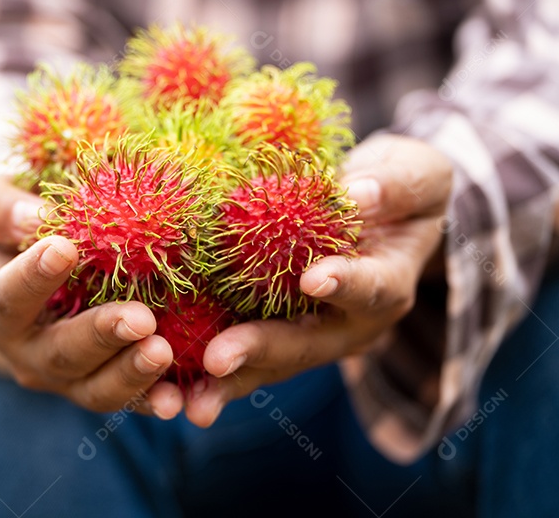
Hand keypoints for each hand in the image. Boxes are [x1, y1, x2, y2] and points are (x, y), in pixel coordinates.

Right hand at [0, 174, 186, 417]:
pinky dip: (155, 400)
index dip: (32, 278)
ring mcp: (69, 377)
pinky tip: (178, 398)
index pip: (8, 298)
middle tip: (140, 318)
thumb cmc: (20, 211)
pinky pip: (133, 400)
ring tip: (164, 352)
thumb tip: (33, 219)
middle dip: (101, 337)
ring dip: (131, 374)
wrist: (49, 249)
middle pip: (60, 353)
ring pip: (96, 389)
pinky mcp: (108, 385)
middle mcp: (28, 351)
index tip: (65, 248)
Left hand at [188, 135, 453, 425]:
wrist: (378, 211)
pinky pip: (235, 357)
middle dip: (259, 351)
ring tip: (188, 403)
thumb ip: (395, 185)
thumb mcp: (413, 174)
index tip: (314, 278)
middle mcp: (345, 324)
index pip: (370, 288)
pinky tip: (164, 389)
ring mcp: (305, 335)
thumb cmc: (396, 187)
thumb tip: (359, 193)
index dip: (345, 284)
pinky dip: (199, 372)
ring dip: (224, 383)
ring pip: (265, 365)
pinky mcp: (267, 332)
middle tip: (219, 359)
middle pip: (303, 344)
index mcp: (387, 284)